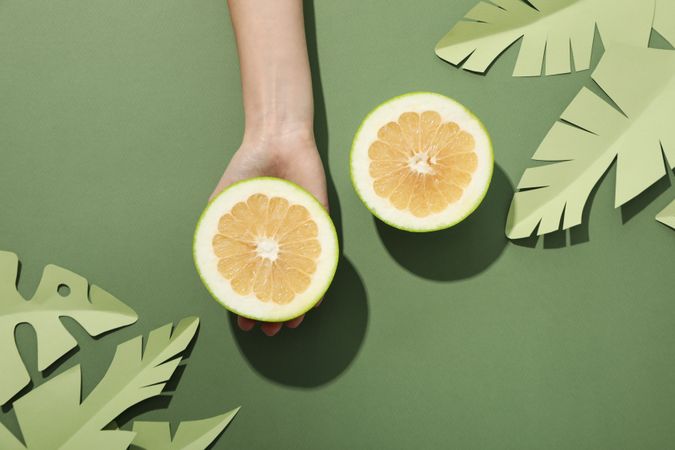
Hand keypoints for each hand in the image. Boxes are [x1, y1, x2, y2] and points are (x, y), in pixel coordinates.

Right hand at [210, 126, 327, 335]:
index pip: (255, 280)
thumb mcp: (224, 203)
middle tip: (270, 331)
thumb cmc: (247, 169)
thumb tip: (211, 269)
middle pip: (280, 285)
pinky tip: (315, 297)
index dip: (250, 303)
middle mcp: (280, 243)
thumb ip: (219, 232)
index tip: (245, 322)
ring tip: (291, 322)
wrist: (276, 140)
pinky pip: (323, 256)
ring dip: (297, 302)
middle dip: (275, 311)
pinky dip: (320, 278)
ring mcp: (302, 235)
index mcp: (258, 242)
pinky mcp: (321, 223)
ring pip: (303, 278)